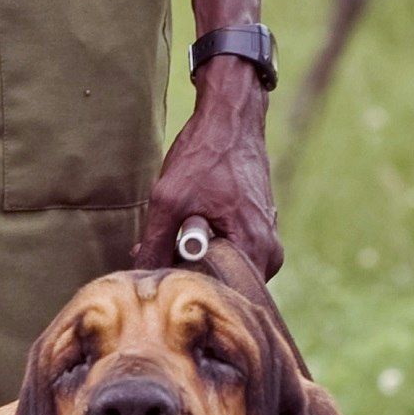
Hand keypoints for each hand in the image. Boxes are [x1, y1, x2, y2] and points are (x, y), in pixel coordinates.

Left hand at [136, 62, 279, 276]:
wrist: (231, 119)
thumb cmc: (204, 154)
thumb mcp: (169, 200)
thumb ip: (156, 244)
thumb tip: (144, 279)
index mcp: (254, 249)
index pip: (220, 295)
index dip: (186, 288)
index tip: (162, 274)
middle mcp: (269, 254)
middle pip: (224, 287)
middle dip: (190, 275)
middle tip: (162, 255)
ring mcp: (268, 244)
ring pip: (226, 271)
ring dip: (197, 261)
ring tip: (176, 237)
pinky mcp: (261, 234)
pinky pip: (232, 256)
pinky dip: (208, 248)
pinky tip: (189, 230)